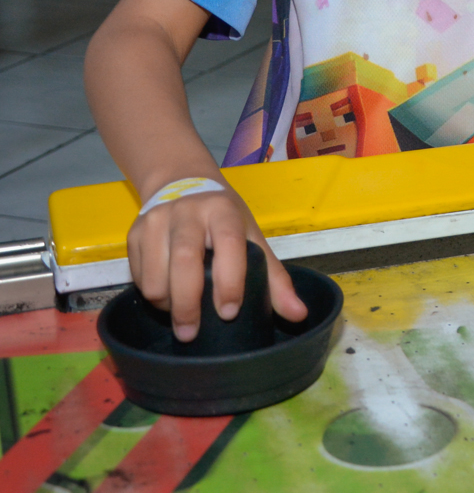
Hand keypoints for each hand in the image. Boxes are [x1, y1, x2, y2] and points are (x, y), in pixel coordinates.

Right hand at [127, 182, 306, 340]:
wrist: (181, 180)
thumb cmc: (222, 216)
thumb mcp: (251, 236)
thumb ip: (274, 277)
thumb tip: (299, 314)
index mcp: (223, 210)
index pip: (228, 243)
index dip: (229, 280)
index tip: (229, 312)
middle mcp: (187, 211)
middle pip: (184, 261)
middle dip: (187, 304)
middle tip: (190, 333)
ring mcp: (156, 220)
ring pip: (154, 277)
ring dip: (165, 304)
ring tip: (179, 309)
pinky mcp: (133, 232)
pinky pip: (137, 278)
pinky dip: (150, 294)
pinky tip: (165, 291)